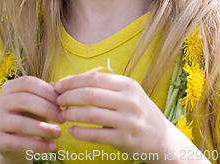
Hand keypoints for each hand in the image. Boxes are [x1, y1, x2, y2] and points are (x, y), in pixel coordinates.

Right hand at [0, 76, 62, 162]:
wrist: (13, 144)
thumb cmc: (29, 117)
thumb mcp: (37, 103)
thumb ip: (48, 94)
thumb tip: (62, 90)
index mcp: (9, 87)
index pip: (27, 82)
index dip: (46, 91)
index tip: (62, 102)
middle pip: (23, 100)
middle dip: (47, 108)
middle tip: (62, 118)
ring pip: (20, 123)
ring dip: (43, 128)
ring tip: (58, 133)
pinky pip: (18, 143)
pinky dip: (38, 146)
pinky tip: (52, 146)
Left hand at [54, 70, 168, 157]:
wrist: (162, 138)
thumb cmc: (137, 111)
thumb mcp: (126, 93)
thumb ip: (102, 86)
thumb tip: (68, 81)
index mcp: (128, 85)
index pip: (94, 78)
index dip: (72, 81)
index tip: (58, 85)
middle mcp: (129, 100)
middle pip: (90, 94)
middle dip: (68, 96)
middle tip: (57, 100)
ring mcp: (128, 121)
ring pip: (91, 114)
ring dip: (72, 114)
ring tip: (62, 115)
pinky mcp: (125, 140)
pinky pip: (96, 135)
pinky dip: (80, 132)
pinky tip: (72, 130)